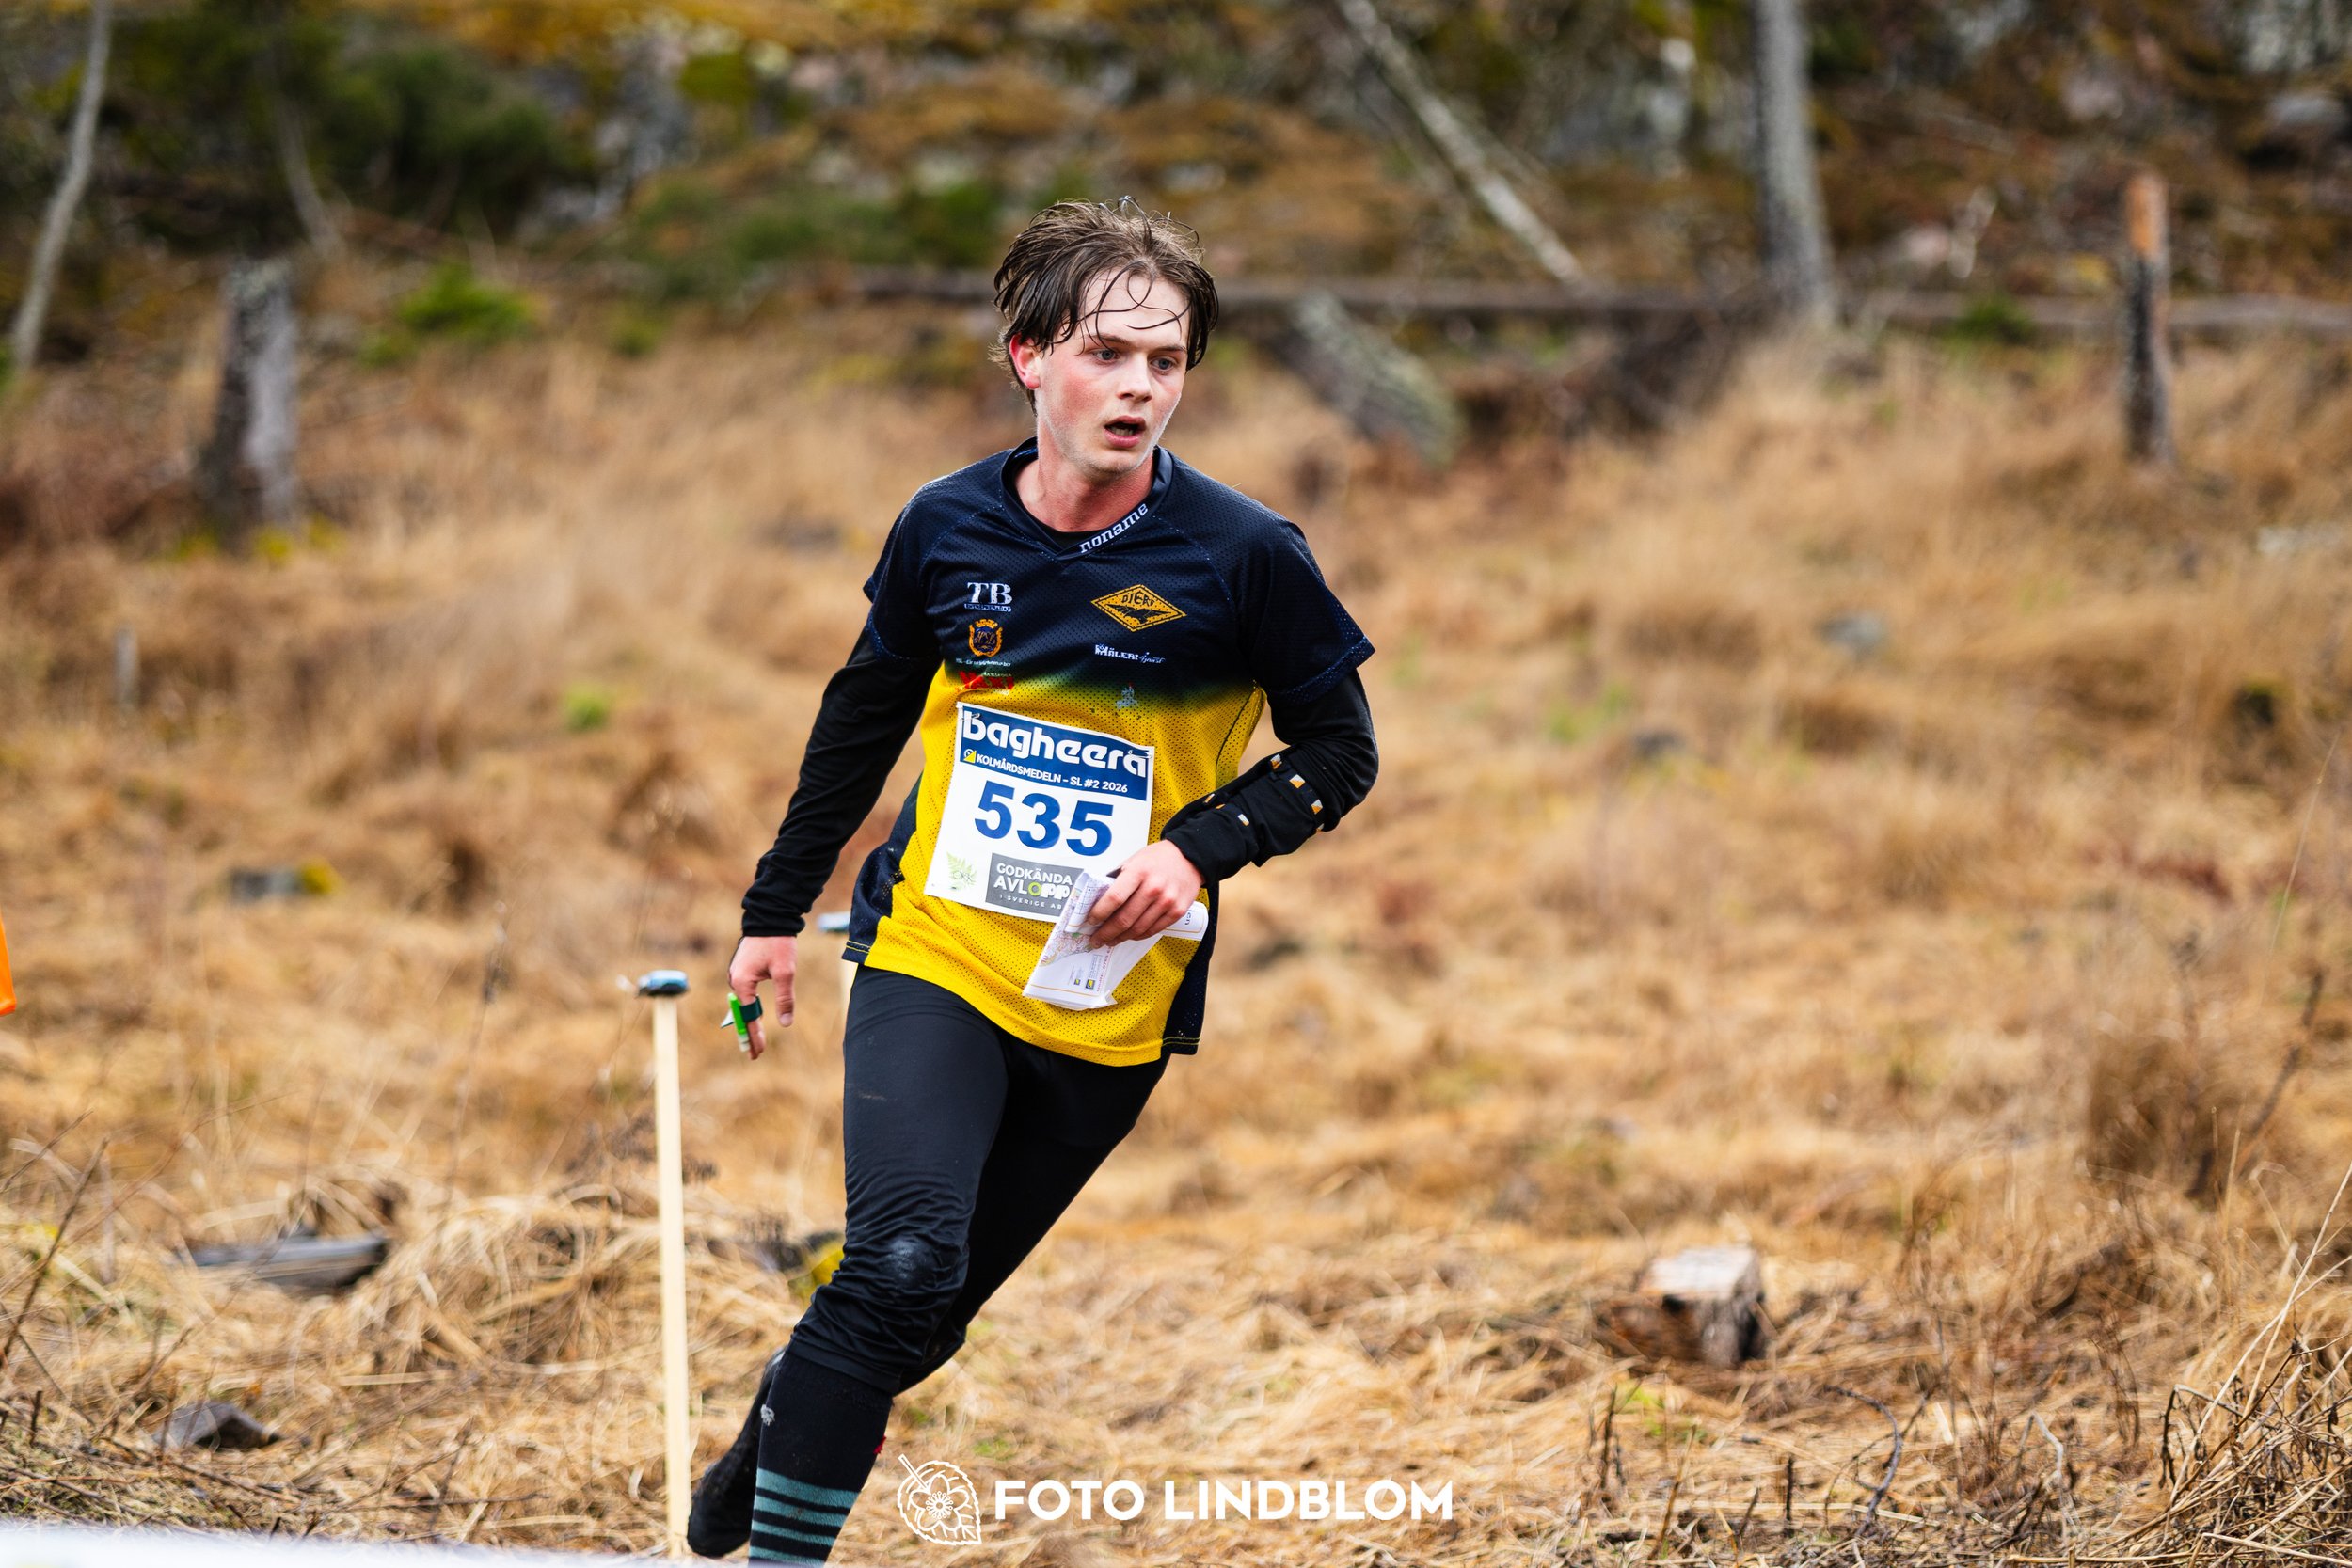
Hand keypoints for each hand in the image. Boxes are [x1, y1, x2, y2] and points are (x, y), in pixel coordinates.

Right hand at [728, 935, 797, 1061]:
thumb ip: (784, 999)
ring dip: (749, 1021)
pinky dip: (749, 1008)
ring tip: (754, 1040)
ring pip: (743, 1004)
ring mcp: (737, 974)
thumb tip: (785, 1023)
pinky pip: (745, 994)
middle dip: (748, 1033)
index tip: (757, 1053)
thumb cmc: (778, 943)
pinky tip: (753, 1016)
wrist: (770, 917)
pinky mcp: (743, 969)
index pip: (748, 1017)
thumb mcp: (785, 972)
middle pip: (742, 1013)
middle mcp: (735, 980)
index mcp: (742, 982)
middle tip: (754, 1053)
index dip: (754, 1036)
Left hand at [1084, 842, 1202, 947]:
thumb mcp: (1133, 860)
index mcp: (1139, 872)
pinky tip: (1129, 936)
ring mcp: (1167, 902)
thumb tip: (1098, 900)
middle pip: (1124, 919)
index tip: (1090, 921)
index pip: (1114, 899)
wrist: (1190, 857)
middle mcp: (1154, 888)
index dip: (1099, 913)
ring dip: (1120, 938)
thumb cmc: (1158, 859)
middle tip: (1096, 939)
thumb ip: (1117, 879)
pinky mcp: (1177, 912)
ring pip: (1138, 929)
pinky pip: (1153, 930)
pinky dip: (1138, 936)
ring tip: (1110, 940)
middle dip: (1106, 933)